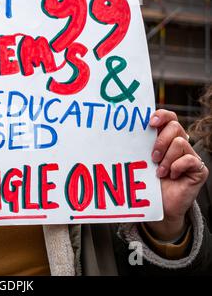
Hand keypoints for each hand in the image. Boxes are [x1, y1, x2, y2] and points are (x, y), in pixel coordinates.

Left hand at [145, 109, 207, 240]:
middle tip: (152, 157)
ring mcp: (191, 155)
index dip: (162, 115)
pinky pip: (190, 159)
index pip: (169, 117)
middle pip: (175, 127)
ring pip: (180, 142)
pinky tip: (171, 176)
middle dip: (161, 141)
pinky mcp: (199, 169)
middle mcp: (180, 144)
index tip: (150, 123)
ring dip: (166, 158)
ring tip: (159, 172)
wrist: (158, 206)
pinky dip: (177, 167)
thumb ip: (139, 146)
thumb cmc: (147, 182)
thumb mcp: (141, 161)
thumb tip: (123, 131)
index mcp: (165, 138)